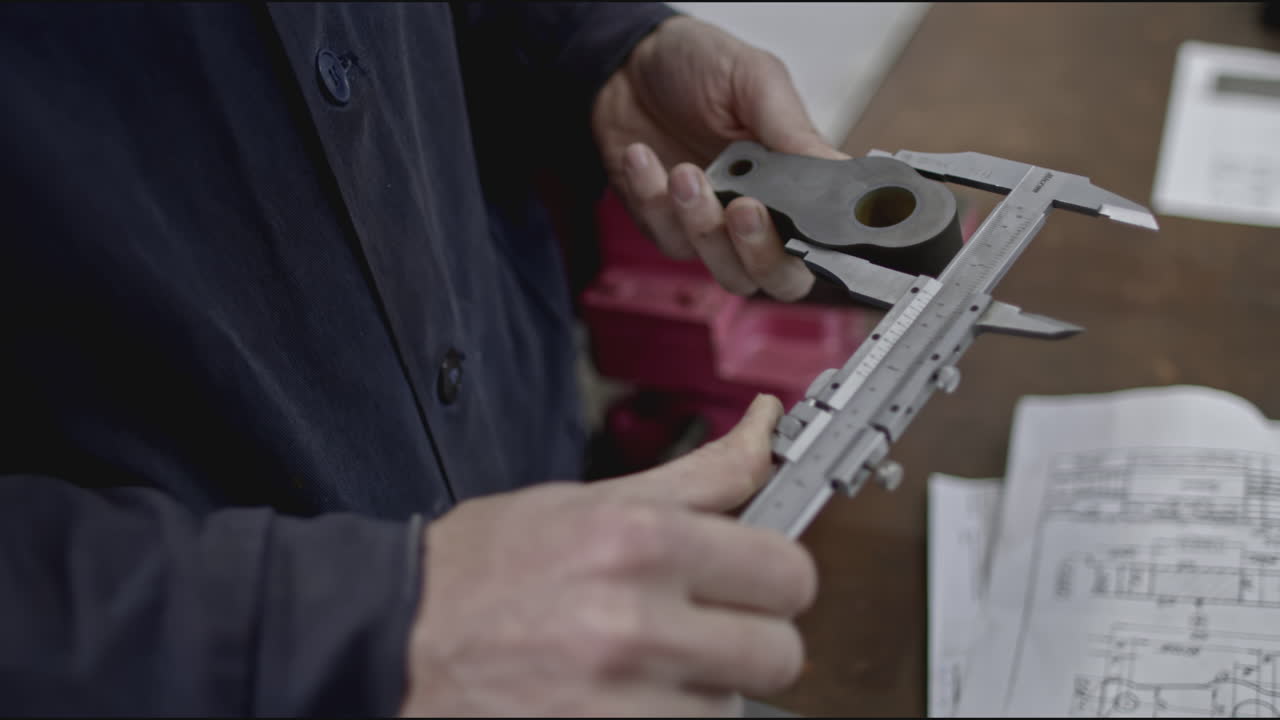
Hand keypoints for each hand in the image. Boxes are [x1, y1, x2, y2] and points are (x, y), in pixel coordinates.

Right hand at [398, 394, 816, 716]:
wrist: (393, 642)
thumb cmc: (485, 570)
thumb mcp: (588, 501)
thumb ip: (700, 475)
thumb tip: (768, 429)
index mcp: (641, 544)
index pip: (787, 573)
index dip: (770, 578)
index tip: (749, 581)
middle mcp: (636, 626)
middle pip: (778, 653)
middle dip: (745, 641)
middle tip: (697, 629)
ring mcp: (623, 707)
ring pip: (732, 709)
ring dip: (698, 692)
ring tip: (638, 668)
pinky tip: (618, 701)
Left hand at [592, 15, 849, 301]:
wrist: (627, 62)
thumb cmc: (700, 65)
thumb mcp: (755, 80)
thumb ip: (792, 130)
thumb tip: (838, 171)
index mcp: (796, 179)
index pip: (824, 238)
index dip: (820, 246)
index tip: (800, 220)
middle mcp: (761, 211)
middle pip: (778, 278)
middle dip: (761, 253)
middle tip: (742, 208)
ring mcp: (714, 226)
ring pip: (723, 269)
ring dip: (701, 225)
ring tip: (684, 172)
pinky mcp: (667, 227)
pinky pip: (667, 237)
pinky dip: (652, 198)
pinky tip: (642, 156)